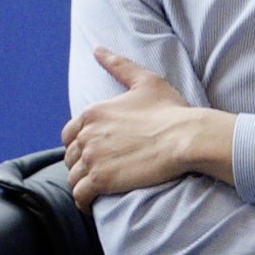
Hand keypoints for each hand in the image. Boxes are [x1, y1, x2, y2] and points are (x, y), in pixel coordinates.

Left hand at [62, 48, 231, 208]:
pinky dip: (83, 202)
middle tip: (97, 174)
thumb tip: (97, 49)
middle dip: (81, 166)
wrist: (186, 137)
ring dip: (81, 185)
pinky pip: (80, 195)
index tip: (93, 154)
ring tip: (95, 191)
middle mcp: (86, 134)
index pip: (69, 135)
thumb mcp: (144, 81)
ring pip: (72, 178)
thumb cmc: (170, 110)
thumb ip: (118, 65)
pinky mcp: (102, 180)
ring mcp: (92, 158)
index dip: (79, 146)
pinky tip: (91, 205)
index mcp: (92, 113)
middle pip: (70, 157)